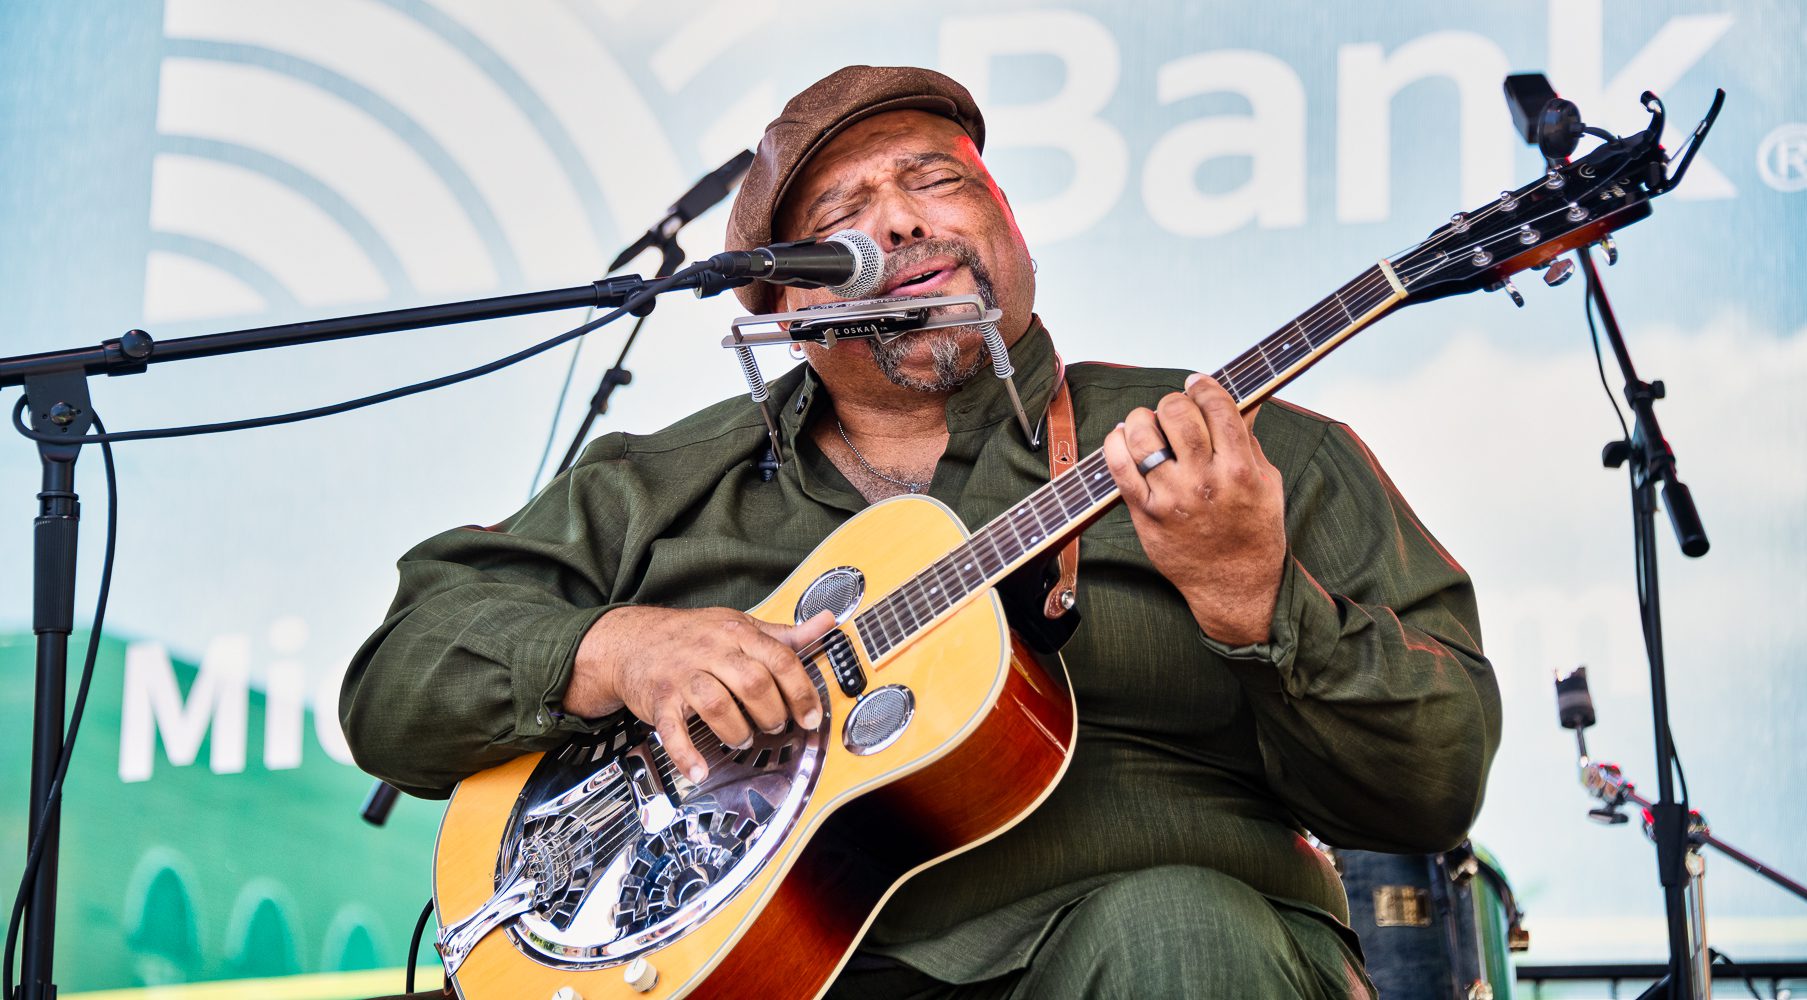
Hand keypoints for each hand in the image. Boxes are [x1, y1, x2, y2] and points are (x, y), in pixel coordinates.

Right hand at [564, 606, 835, 782]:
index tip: (810, 715)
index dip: (801, 691)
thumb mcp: (738, 625)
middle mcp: (711, 650)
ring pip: (717, 703)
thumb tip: (827, 623)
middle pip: (753, 683)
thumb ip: (783, 634)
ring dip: (737, 730)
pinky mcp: (659, 700)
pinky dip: (686, 753)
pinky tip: (698, 770)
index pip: (780, 659)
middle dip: (772, 713)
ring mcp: (683, 675)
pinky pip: (673, 729)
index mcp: (736, 633)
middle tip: (775, 726)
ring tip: (742, 739)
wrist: (630, 639)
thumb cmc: (691, 636)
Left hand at [1101, 373, 1285, 645]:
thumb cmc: (1254, 532)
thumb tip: (1239, 401)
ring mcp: (1172, 498)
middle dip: (1173, 402)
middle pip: (1176, 414)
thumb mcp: (1266, 482)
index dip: (1203, 386)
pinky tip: (1122, 439)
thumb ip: (1248, 440)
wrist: (1236, 585)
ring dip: (1141, 419)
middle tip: (1174, 411)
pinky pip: (1118, 468)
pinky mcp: (1146, 514)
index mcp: (1239, 470)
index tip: (1197, 384)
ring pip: (1142, 435)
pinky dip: (1114, 444)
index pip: (1218, 407)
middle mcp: (1204, 482)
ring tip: (1148, 425)